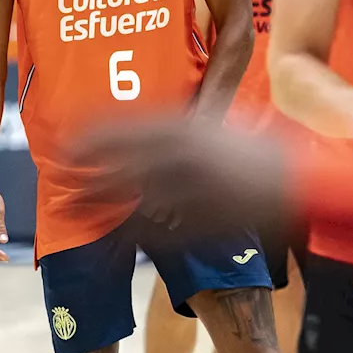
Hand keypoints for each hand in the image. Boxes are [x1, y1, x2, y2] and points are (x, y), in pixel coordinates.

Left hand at [73, 117, 291, 232]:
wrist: (293, 183)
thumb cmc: (255, 148)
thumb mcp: (214, 122)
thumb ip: (180, 122)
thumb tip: (145, 121)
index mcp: (183, 127)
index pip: (123, 126)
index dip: (92, 134)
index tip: (69, 134)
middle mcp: (177, 157)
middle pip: (115, 162)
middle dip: (83, 168)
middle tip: (58, 169)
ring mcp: (183, 192)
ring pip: (124, 198)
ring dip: (92, 201)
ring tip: (66, 205)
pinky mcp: (191, 222)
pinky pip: (148, 227)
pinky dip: (122, 229)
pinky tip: (104, 232)